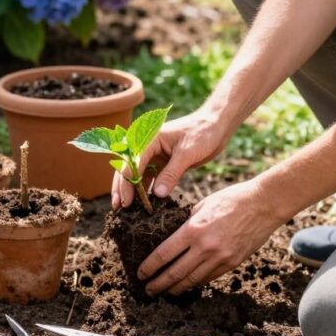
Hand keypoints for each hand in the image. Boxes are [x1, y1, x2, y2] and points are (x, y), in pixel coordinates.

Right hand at [112, 109, 231, 208]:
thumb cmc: (203, 132)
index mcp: (148, 138)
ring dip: (133, 191)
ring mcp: (154, 155)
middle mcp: (146, 146)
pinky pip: (150, 178)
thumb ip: (171, 174)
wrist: (216, 125)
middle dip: (122, 188)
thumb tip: (157, 195)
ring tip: (128, 210)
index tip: (125, 203)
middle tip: (119, 209)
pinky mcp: (162, 163)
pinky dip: (147, 190)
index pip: (131, 163)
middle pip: (128, 169)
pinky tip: (145, 204)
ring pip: (137, 175)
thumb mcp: (187, 153)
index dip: (126, 184)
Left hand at [138, 180, 285, 296]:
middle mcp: (206, 247)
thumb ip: (186, 222)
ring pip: (192, 280)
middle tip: (148, 290)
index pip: (165, 254)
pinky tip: (186, 285)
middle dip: (159, 284)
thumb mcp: (202, 205)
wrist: (264, 204)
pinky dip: (195, 283)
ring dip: (176, 289)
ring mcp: (221, 258)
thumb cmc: (232, 199)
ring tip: (164, 292)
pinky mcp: (233, 263)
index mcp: (194, 230)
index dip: (150, 267)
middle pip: (176, 273)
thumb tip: (172, 234)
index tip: (140, 273)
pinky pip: (209, 278)